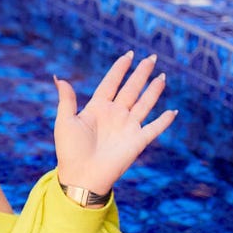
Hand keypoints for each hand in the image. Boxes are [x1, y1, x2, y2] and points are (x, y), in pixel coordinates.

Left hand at [53, 51, 176, 194]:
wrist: (81, 176)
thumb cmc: (70, 151)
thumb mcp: (65, 122)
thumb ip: (66, 100)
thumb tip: (59, 78)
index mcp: (97, 108)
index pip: (111, 83)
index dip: (120, 69)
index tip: (129, 55)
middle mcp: (115, 114)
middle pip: (131, 89)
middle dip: (141, 73)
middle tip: (152, 58)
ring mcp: (127, 127)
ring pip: (144, 104)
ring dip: (154, 91)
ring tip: (162, 77)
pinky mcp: (137, 141)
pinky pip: (154, 128)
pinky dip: (164, 121)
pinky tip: (173, 111)